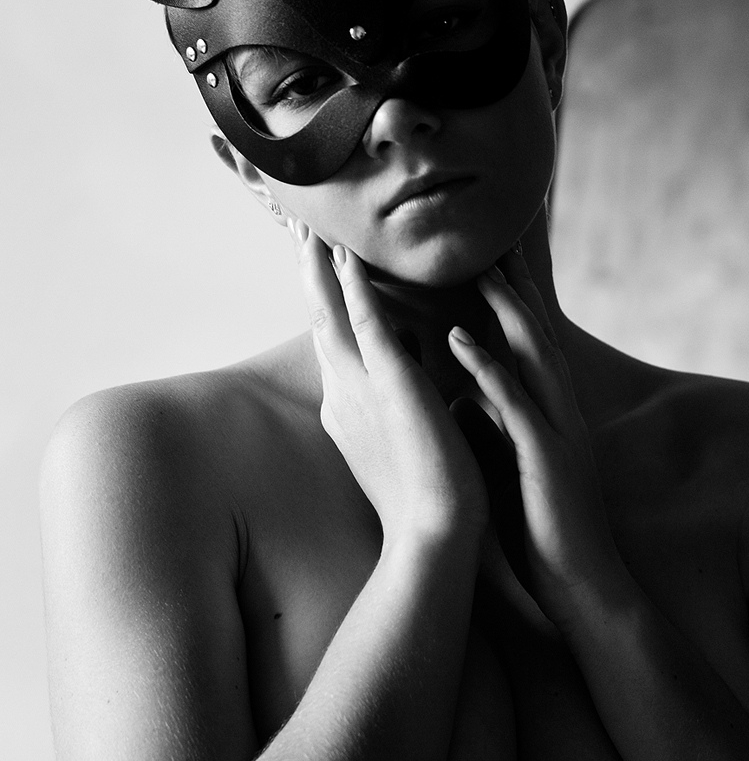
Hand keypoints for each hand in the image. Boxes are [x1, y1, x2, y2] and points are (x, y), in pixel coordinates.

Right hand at [294, 224, 488, 542]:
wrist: (435, 532)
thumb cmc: (428, 498)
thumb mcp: (407, 442)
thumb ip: (402, 409)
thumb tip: (414, 385)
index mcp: (352, 409)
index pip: (336, 346)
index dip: (326, 306)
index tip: (321, 273)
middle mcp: (344, 394)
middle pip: (320, 322)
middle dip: (311, 278)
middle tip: (300, 233)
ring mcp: (360, 387)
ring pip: (331, 314)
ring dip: (321, 269)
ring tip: (311, 229)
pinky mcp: (387, 382)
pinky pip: (365, 323)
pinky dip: (354, 287)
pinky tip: (346, 255)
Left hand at [448, 250, 623, 621]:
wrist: (581, 588)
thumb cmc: (542, 534)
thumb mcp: (514, 468)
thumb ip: (495, 427)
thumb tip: (463, 398)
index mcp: (553, 417)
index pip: (534, 347)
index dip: (518, 302)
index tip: (496, 261)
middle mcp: (561, 415)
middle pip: (539, 336)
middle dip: (519, 288)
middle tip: (495, 242)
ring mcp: (558, 433)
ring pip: (533, 357)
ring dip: (506, 312)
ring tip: (479, 272)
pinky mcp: (546, 458)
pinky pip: (514, 403)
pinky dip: (486, 367)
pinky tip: (458, 339)